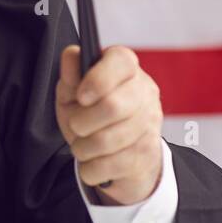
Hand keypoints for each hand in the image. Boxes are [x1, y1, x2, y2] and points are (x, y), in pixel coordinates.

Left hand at [55, 44, 163, 204]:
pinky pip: (112, 165)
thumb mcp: (73, 94)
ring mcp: (150, 124)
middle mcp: (144, 92)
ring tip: (81, 146)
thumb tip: (71, 54)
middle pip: (113, 106)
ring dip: (83, 148)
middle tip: (76, 127)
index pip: (121, 60)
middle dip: (82, 122)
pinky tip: (93, 162)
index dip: (98, 79)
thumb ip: (70, 76)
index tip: (81, 97)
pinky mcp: (149, 153)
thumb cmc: (90, 117)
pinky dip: (92, 168)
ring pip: (109, 140)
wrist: (115, 155)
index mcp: (126, 69)